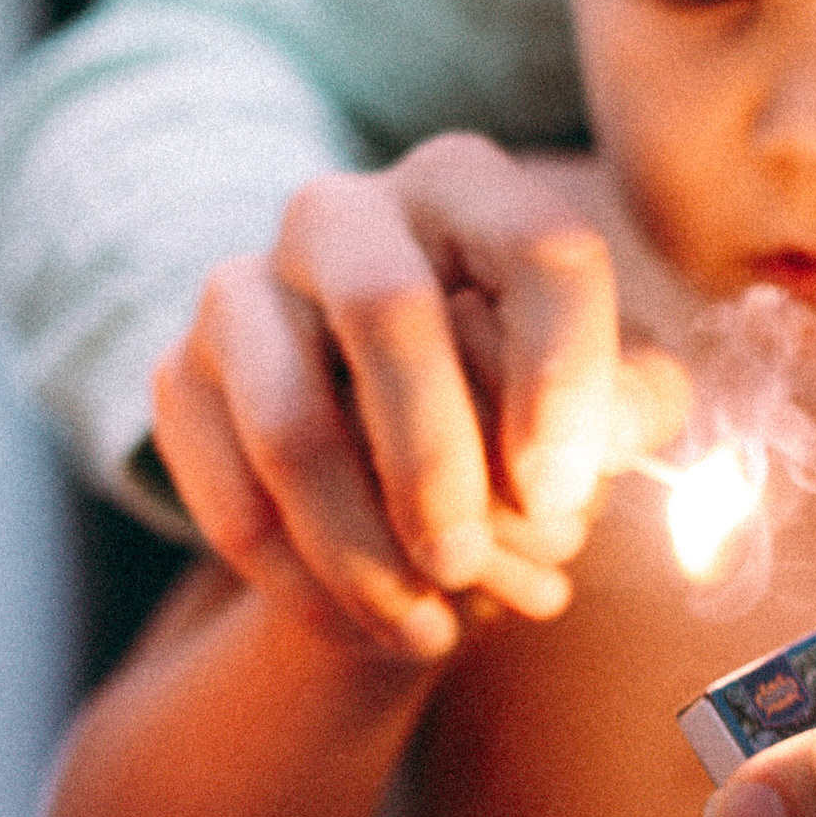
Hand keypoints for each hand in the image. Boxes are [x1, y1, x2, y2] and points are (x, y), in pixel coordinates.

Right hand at [151, 134, 688, 660]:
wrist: (384, 460)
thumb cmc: (521, 409)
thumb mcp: (604, 397)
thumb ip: (635, 404)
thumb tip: (604, 432)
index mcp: (469, 187)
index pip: (538, 249)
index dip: (561, 376)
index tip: (563, 495)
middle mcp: (345, 213)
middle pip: (387, 315)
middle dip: (434, 464)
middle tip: (467, 566)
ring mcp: (246, 288)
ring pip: (292, 423)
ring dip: (362, 552)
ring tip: (426, 629)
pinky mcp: (180, 374)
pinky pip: (230, 495)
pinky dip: (302, 583)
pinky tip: (366, 627)